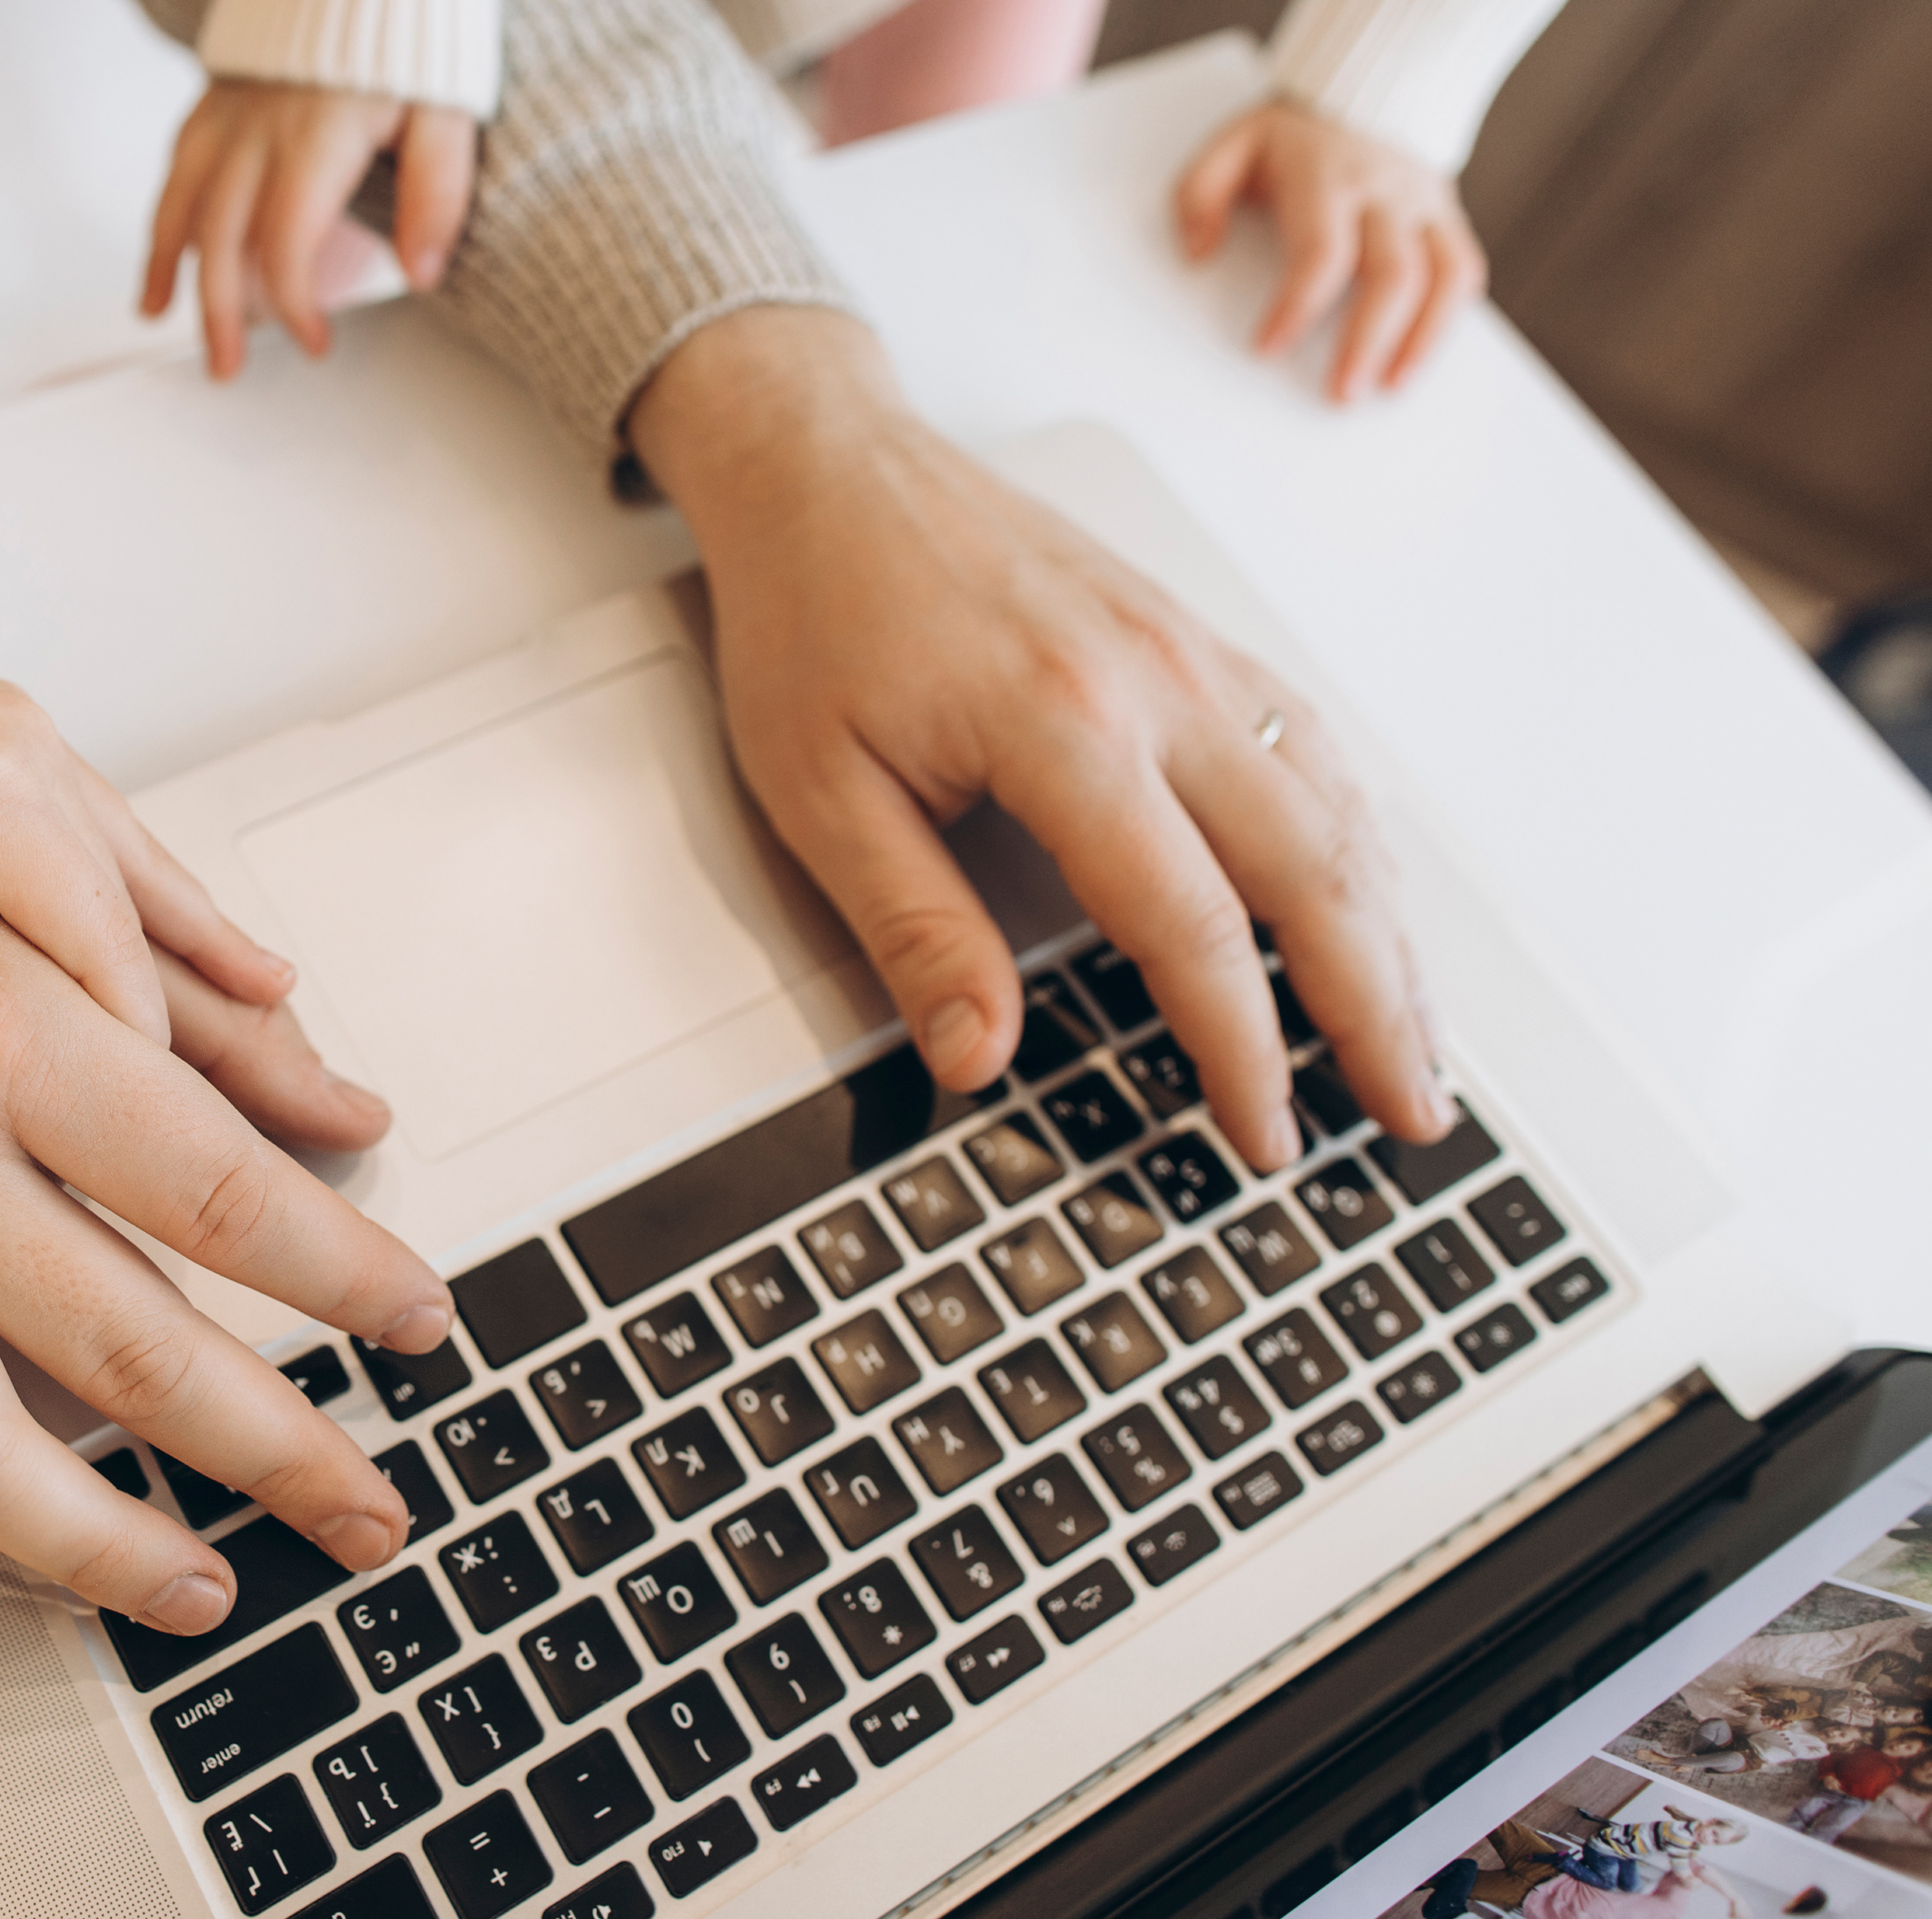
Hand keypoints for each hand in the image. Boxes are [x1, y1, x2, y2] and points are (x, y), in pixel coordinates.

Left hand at [0, 494, 293, 1176]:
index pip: (98, 954)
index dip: (147, 1066)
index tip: (199, 1165)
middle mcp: (18, 752)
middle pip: (158, 918)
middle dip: (239, 1031)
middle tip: (332, 1119)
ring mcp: (14, 744)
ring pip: (150, 877)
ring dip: (223, 968)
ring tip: (304, 1046)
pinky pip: (112, 846)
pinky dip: (168, 913)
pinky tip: (221, 956)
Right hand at [0, 749, 452, 1709]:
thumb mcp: (50, 916)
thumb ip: (212, 1023)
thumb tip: (354, 1109)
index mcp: (11, 1033)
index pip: (220, 1193)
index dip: (342, 1273)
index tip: (419, 1323)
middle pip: (124, 1342)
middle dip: (271, 1446)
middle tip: (370, 1508)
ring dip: (95, 1542)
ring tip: (202, 1586)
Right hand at [144, 81, 477, 379]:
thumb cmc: (407, 37)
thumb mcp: (445, 112)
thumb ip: (437, 192)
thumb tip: (423, 272)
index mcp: (314, 139)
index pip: (285, 243)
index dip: (293, 305)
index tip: (315, 344)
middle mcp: (258, 128)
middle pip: (220, 234)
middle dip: (218, 311)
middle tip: (226, 366)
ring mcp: (229, 113)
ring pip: (182, 198)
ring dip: (168, 266)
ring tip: (160, 316)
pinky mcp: (217, 99)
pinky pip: (177, 163)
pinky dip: (164, 212)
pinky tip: (163, 251)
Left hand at [628, 307, 1455, 1169]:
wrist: (829, 468)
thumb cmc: (814, 616)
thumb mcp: (817, 791)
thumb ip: (909, 926)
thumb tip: (977, 1055)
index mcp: (1064, 724)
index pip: (1192, 922)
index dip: (1243, 1045)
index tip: (1266, 1137)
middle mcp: (1158, 683)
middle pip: (1314, 868)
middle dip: (1377, 1009)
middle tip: (1411, 1118)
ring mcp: (1192, 653)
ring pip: (1339, 810)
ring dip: (1392, 935)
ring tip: (1417, 1043)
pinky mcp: (1195, 641)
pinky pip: (1314, 751)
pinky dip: (1360, 847)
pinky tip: (1373, 912)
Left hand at [1175, 100, 1486, 400]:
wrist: (1369, 87)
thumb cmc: (1289, 136)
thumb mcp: (1232, 143)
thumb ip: (1199, 192)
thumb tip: (1197, 253)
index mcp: (1328, 175)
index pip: (1321, 249)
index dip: (1297, 304)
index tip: (1266, 349)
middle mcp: (1384, 190)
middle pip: (1391, 273)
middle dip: (1367, 340)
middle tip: (1341, 393)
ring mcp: (1422, 204)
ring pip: (1441, 276)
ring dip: (1419, 340)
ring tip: (1389, 388)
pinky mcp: (1446, 217)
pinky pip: (1462, 270)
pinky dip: (1446, 320)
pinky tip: (1417, 360)